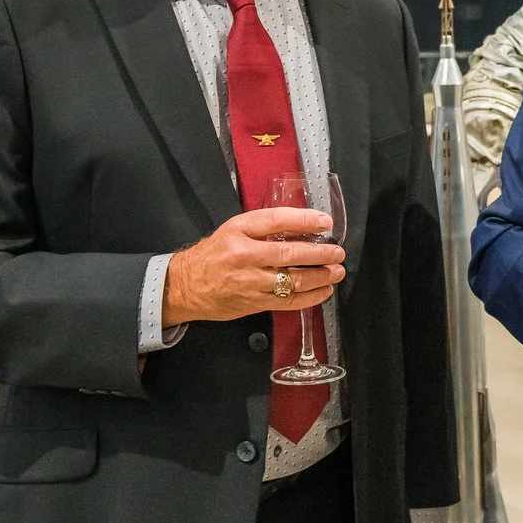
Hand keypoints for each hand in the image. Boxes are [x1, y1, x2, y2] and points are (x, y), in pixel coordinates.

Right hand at [160, 208, 345, 326]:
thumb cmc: (214, 254)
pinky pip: (287, 301)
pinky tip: (323, 291)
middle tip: (338, 252)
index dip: (304, 220)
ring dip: (320, 277)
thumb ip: (263, 229)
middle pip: (289, 253)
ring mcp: (249, 281)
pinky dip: (309, 297)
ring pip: (292, 280)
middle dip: (320, 253)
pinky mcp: (253, 303)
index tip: (325, 222)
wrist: (184, 286)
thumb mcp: (232, 231)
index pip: (276, 220)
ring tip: (336, 272)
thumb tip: (303, 228)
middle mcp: (244, 255)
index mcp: (238, 230)